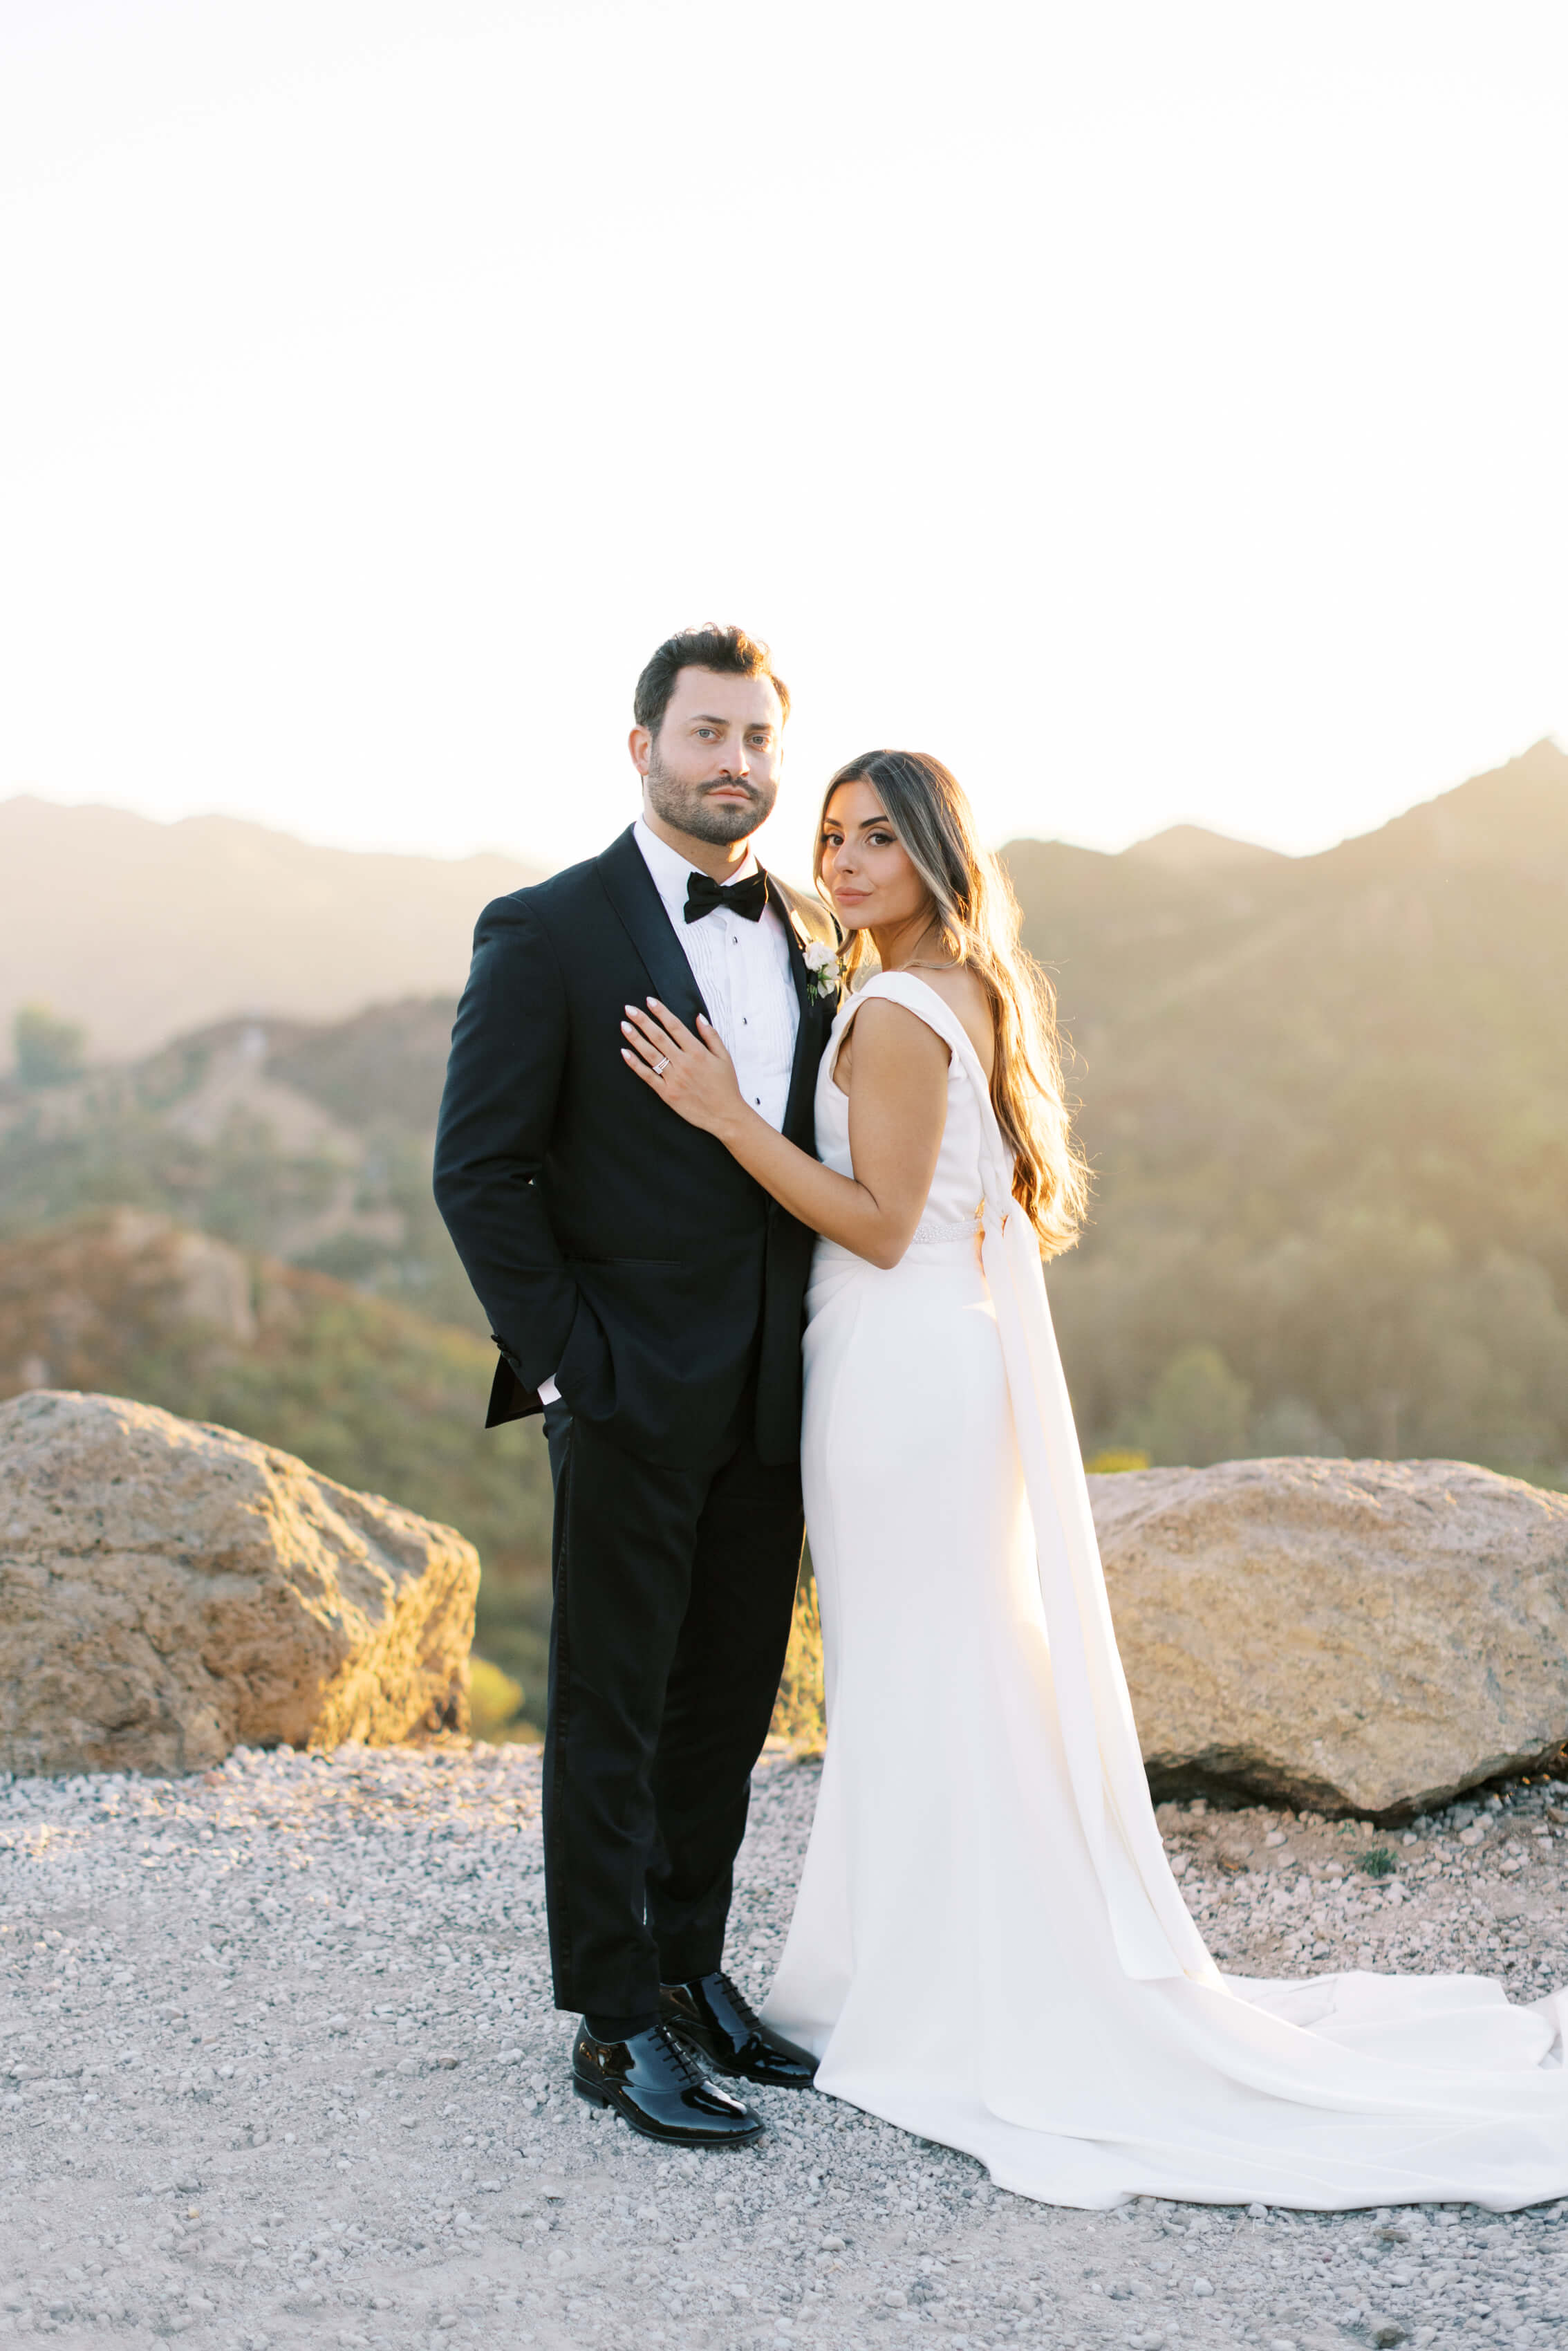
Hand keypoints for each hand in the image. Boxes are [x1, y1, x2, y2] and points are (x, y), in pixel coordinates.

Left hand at [621, 999, 747, 1136]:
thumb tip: (699, 1017)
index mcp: (698, 1052)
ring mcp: (674, 1079)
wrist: (726, 1116)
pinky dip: (635, 1064)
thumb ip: (711, 1036)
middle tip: (629, 1008)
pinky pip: (648, 1076)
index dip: (661, 1012)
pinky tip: (625, 1053)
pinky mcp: (667, 1093)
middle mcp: (683, 1063)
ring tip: (624, 1025)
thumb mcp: (724, 1057)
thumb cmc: (726, 1086)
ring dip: (635, 1039)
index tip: (649, 1001)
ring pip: (650, 1054)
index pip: (675, 1026)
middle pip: (659, 1037)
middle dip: (643, 1021)